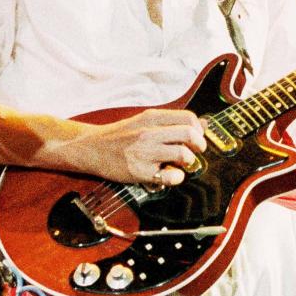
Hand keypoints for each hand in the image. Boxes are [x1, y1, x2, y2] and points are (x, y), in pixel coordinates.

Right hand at [81, 108, 206, 186]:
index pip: (188, 118)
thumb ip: (171, 122)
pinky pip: (170, 176)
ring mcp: (144, 152)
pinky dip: (176, 178)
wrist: (92, 148)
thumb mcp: (144, 121)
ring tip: (180, 163)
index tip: (196, 137)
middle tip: (195, 151)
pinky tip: (170, 175)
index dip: (198, 130)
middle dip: (199, 145)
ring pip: (183, 155)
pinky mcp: (140, 171)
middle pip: (189, 134)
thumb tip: (203, 124)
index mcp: (151, 118)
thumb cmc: (119, 135)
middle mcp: (149, 132)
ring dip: (188, 161)